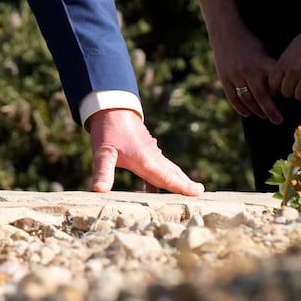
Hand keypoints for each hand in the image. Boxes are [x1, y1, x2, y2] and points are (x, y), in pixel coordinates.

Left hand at [86, 108, 203, 195]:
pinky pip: (160, 165)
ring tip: (190, 189)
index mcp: (146, 159)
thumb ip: (103, 172)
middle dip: (185, 184)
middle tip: (201, 193)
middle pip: (172, 173)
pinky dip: (165, 174)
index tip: (198, 192)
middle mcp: (153, 156)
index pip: (166, 177)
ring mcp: (151, 151)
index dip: (182, 186)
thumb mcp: (103, 153)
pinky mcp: (147, 149)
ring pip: (168, 168)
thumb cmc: (107, 130)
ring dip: (179, 178)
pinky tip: (159, 185)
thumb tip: (99, 190)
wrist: (111, 106)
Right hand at [207, 19, 280, 123]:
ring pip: (247, 99)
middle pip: (262, 97)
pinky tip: (247, 113)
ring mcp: (235, 75)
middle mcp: (249, 70)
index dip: (281, 96)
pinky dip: (240, 107)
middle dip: (271, 112)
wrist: (225, 31)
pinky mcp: (224, 77)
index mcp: (261, 62)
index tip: (288, 105)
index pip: (275, 84)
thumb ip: (269, 68)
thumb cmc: (248, 41)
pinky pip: (233, 97)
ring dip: (256, 111)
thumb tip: (277, 90)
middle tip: (278, 121)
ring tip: (263, 116)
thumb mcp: (263, 51)